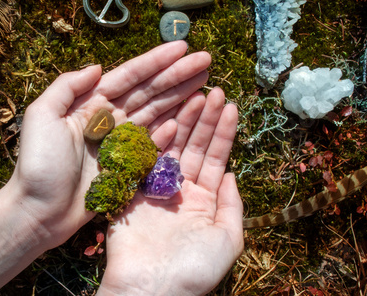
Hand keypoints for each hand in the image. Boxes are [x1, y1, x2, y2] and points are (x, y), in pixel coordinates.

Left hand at [7, 41, 210, 248]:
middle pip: (150, 92)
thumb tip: (98, 66)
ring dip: (181, 97)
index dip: (156, 61)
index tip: (182, 47)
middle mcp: (109, 118)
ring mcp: (121, 142)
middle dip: (178, 75)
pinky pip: (155, 143)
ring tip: (205, 83)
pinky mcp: (128, 164)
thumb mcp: (41, 116)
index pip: (129, 76)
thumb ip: (67, 86)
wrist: (39, 210)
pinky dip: (172, 130)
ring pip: (157, 113)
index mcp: (91, 103)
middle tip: (206, 61)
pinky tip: (189, 117)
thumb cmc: (39, 164)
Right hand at [98, 88, 242, 295]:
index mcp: (204, 201)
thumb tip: (232, 174)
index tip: (231, 107)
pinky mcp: (133, 189)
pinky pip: (146, 160)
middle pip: (195, 147)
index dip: (224, 133)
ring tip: (196, 95)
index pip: (216, 159)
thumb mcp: (229, 240)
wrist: (150, 288)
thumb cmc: (194, 270)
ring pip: (172, 147)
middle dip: (206, 120)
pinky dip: (157, 140)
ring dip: (185, 122)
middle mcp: (181, 190)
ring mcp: (156, 187)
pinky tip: (170, 117)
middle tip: (213, 91)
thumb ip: (233, 206)